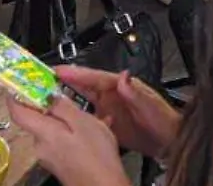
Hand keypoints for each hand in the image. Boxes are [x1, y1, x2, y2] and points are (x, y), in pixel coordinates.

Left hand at [8, 93, 135, 185]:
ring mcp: (48, 156)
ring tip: (91, 117)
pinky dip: (73, 133)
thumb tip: (48, 94)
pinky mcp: (58, 163)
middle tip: (69, 97)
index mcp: (44, 132)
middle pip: (37, 120)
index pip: (18, 111)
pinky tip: (94, 132)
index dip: (14, 95)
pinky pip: (61, 141)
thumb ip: (63, 108)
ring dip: (66, 121)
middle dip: (50, 107)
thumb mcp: (83, 123)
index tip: (17, 82)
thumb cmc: (96, 155)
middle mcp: (40, 146)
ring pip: (52, 130)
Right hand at [51, 65, 182, 158]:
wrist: (169, 141)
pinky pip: (87, 117)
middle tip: (43, 80)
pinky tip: (63, 120)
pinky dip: (75, 117)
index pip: (95, 77)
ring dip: (67, 98)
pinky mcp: (108, 123)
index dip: (75, 73)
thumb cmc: (164, 121)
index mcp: (123, 87)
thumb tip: (123, 77)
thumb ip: (136, 93)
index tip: (56, 70)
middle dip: (65, 82)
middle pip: (85, 85)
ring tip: (46, 98)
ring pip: (83, 100)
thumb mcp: (150, 106)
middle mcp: (114, 95)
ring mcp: (110, 108)